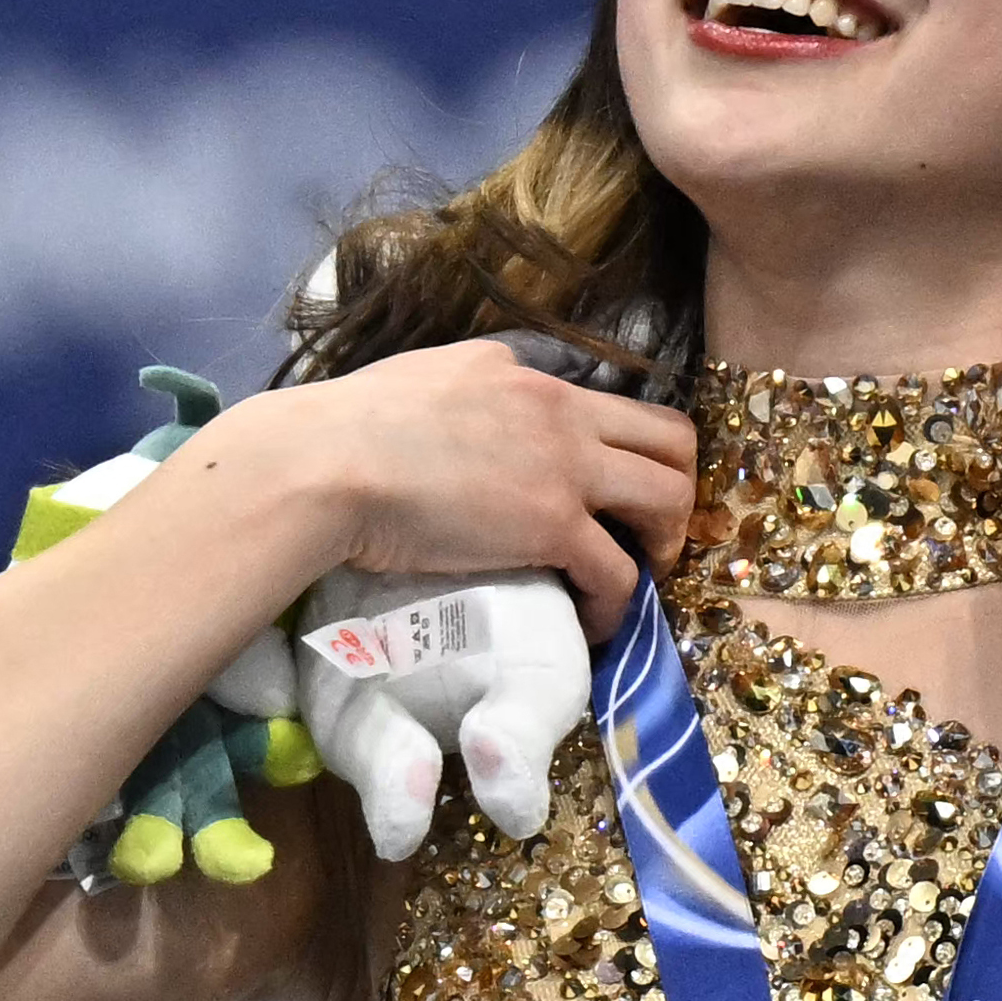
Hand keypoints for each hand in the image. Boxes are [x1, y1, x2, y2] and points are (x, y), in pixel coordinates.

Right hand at [249, 340, 695, 634]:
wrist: (326, 462)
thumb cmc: (351, 424)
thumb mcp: (429, 375)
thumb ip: (469, 384)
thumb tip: (473, 402)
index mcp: (530, 377)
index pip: (618, 403)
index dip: (632, 451)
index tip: (614, 492)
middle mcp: (563, 413)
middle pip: (672, 440)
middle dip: (675, 491)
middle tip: (647, 536)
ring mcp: (563, 468)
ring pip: (668, 500)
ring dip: (663, 545)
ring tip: (635, 579)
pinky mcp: (550, 526)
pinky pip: (617, 573)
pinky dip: (615, 606)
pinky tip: (592, 625)